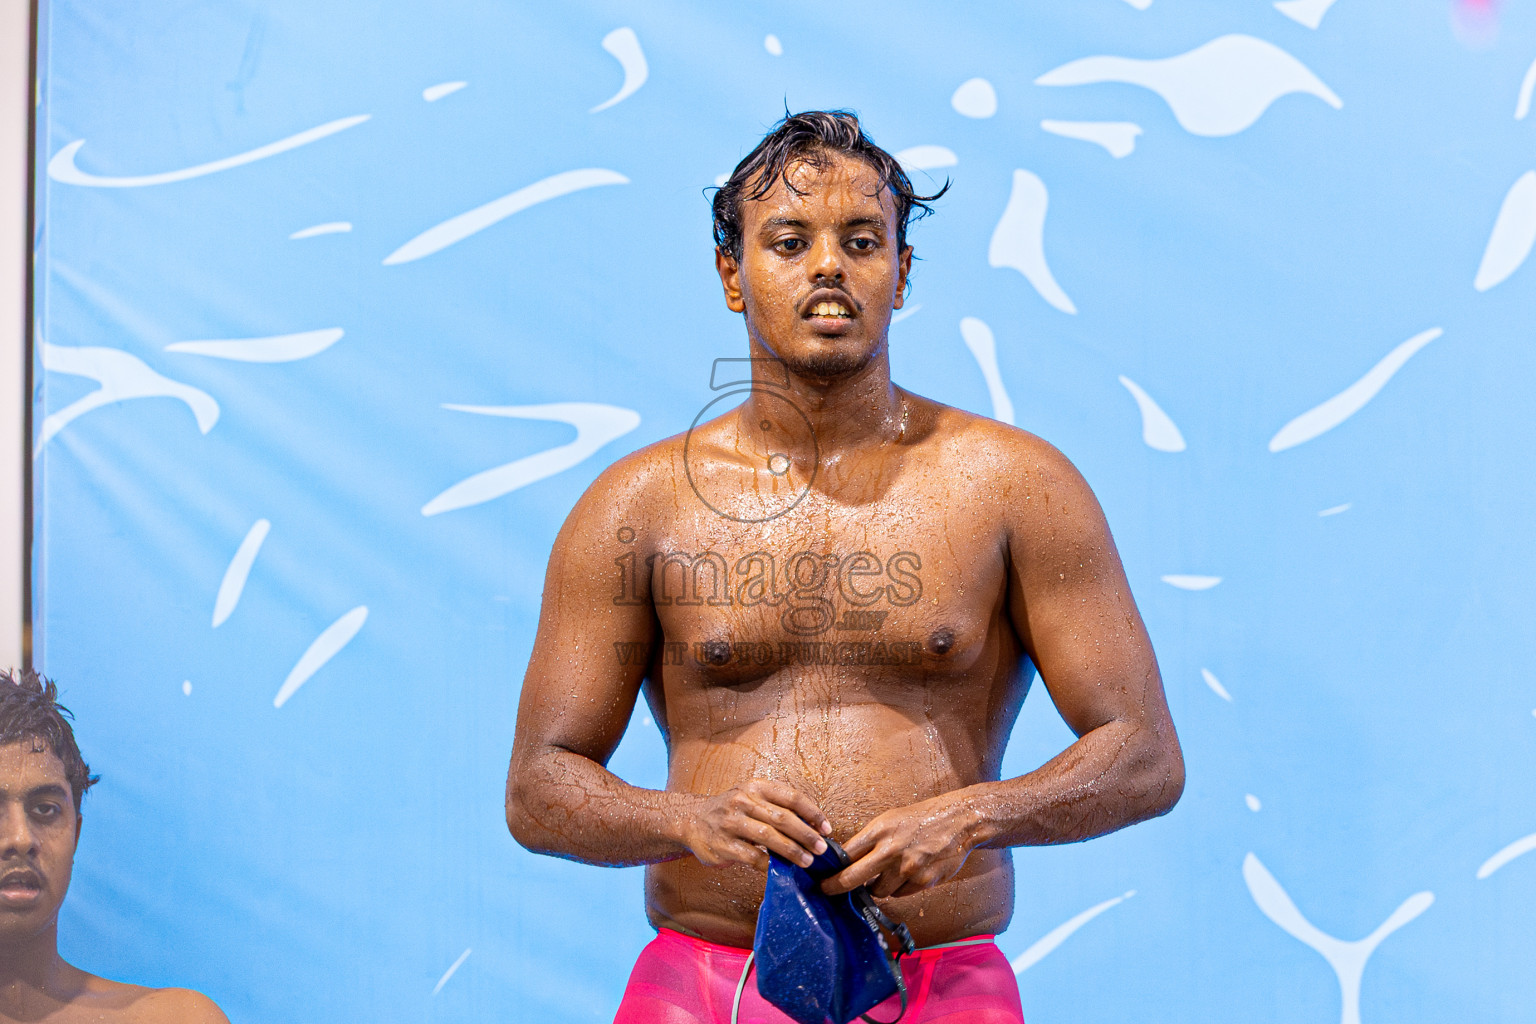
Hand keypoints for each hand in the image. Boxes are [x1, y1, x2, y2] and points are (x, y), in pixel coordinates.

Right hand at [677, 780, 832, 871]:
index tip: (826, 829)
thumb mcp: (752, 797)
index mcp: (756, 787)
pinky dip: (769, 864)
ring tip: (807, 861)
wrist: (692, 819)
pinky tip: (781, 870)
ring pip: (769, 837)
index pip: (792, 797)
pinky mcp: (723, 845)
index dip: (813, 814)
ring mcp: (731, 822)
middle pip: (783, 818)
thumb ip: (777, 806)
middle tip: (821, 849)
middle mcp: (743, 801)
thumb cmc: (732, 810)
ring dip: (792, 851)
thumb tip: (812, 827)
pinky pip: (752, 856)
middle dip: (806, 835)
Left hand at [821, 794, 979, 897]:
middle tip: (828, 891)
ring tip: (888, 872)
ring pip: (879, 891)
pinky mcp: (922, 882)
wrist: (957, 822)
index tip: (822, 879)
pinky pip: (900, 894)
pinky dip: (899, 888)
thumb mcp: (889, 820)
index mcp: (879, 831)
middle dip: (836, 888)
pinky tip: (907, 873)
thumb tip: (848, 862)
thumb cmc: (919, 819)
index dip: (831, 870)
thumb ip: (869, 841)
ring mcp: (906, 868)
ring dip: (878, 886)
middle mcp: (890, 851)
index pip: (845, 855)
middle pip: (853, 879)